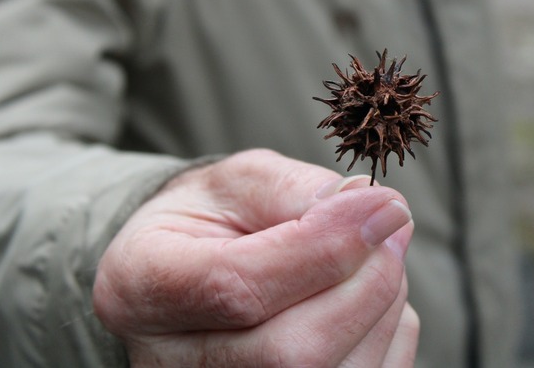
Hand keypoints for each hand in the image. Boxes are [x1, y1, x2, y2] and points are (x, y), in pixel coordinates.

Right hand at [93, 149, 418, 366]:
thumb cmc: (212, 222)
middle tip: (391, 227)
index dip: (326, 247)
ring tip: (374, 255)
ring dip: (384, 306)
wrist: (194, 272)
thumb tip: (369, 208)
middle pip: (296, 354)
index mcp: (142, 290)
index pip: (240, 288)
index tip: (383, 204)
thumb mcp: (235, 183)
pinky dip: (388, 335)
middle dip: (367, 282)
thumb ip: (295, 190)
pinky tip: (368, 297)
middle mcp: (172, 367)